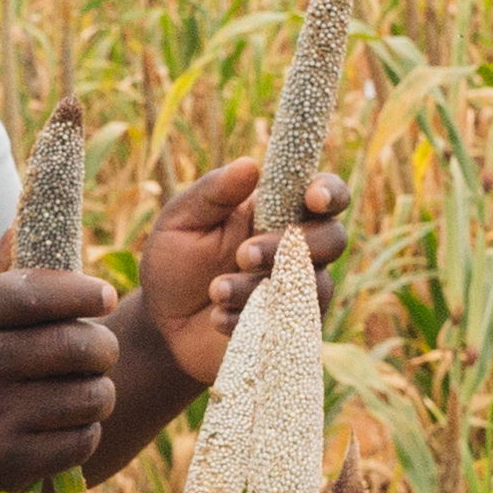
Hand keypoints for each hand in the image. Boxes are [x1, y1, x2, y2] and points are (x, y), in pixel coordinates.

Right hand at [0, 242, 117, 492]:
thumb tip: (25, 220)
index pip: (36, 292)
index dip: (81, 292)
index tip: (104, 296)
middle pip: (78, 345)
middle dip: (103, 345)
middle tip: (100, 350)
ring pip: (89, 395)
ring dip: (100, 391)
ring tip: (87, 388)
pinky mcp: (2, 464)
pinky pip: (80, 442)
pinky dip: (87, 432)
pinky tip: (69, 424)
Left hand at [126, 157, 355, 395]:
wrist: (160, 323)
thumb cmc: (174, 262)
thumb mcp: (182, 220)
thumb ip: (213, 193)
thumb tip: (250, 165)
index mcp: (277, 211)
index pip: (324, 192)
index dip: (329, 193)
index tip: (312, 199)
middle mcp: (297, 248)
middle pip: (332, 239)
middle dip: (289, 245)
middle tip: (243, 254)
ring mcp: (297, 290)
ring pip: (310, 284)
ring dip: (259, 287)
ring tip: (215, 290)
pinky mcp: (288, 327)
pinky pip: (291, 323)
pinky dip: (250, 319)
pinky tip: (217, 319)